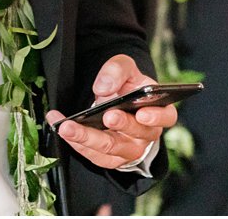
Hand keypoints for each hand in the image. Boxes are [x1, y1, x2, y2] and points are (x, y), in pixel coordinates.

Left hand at [47, 55, 176, 170]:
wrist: (119, 103)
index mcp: (158, 111)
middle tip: (107, 115)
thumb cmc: (128, 87)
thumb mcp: (126, 69)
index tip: (142, 113)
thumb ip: (117, 71)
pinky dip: (75, 141)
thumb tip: (103, 88)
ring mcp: (129, 150)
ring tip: (67, 125)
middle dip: (121, 124)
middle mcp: (146, 134)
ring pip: (110, 148)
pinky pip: (94, 155)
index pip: (166, 117)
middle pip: (136, 134)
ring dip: (87, 137)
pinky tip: (61, 126)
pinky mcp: (110, 159)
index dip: (156, 117)